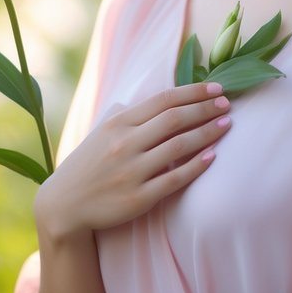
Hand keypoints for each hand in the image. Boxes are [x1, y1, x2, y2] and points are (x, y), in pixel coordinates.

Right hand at [34, 83, 231, 237]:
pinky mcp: (138, 197)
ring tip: (226, 124)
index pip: (163, 100)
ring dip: (206, 133)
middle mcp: (125, 143)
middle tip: (227, 104)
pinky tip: (212, 156)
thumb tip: (159, 101)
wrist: (64, 204)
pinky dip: (195, 166)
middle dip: (205, 108)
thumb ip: (129, 114)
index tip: (216, 88)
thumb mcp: (102, 131)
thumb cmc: (88, 164)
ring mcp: (132, 171)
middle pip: (174, 119)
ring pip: (178, 146)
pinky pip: (174, 179)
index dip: (193, 92)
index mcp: (118, 123)